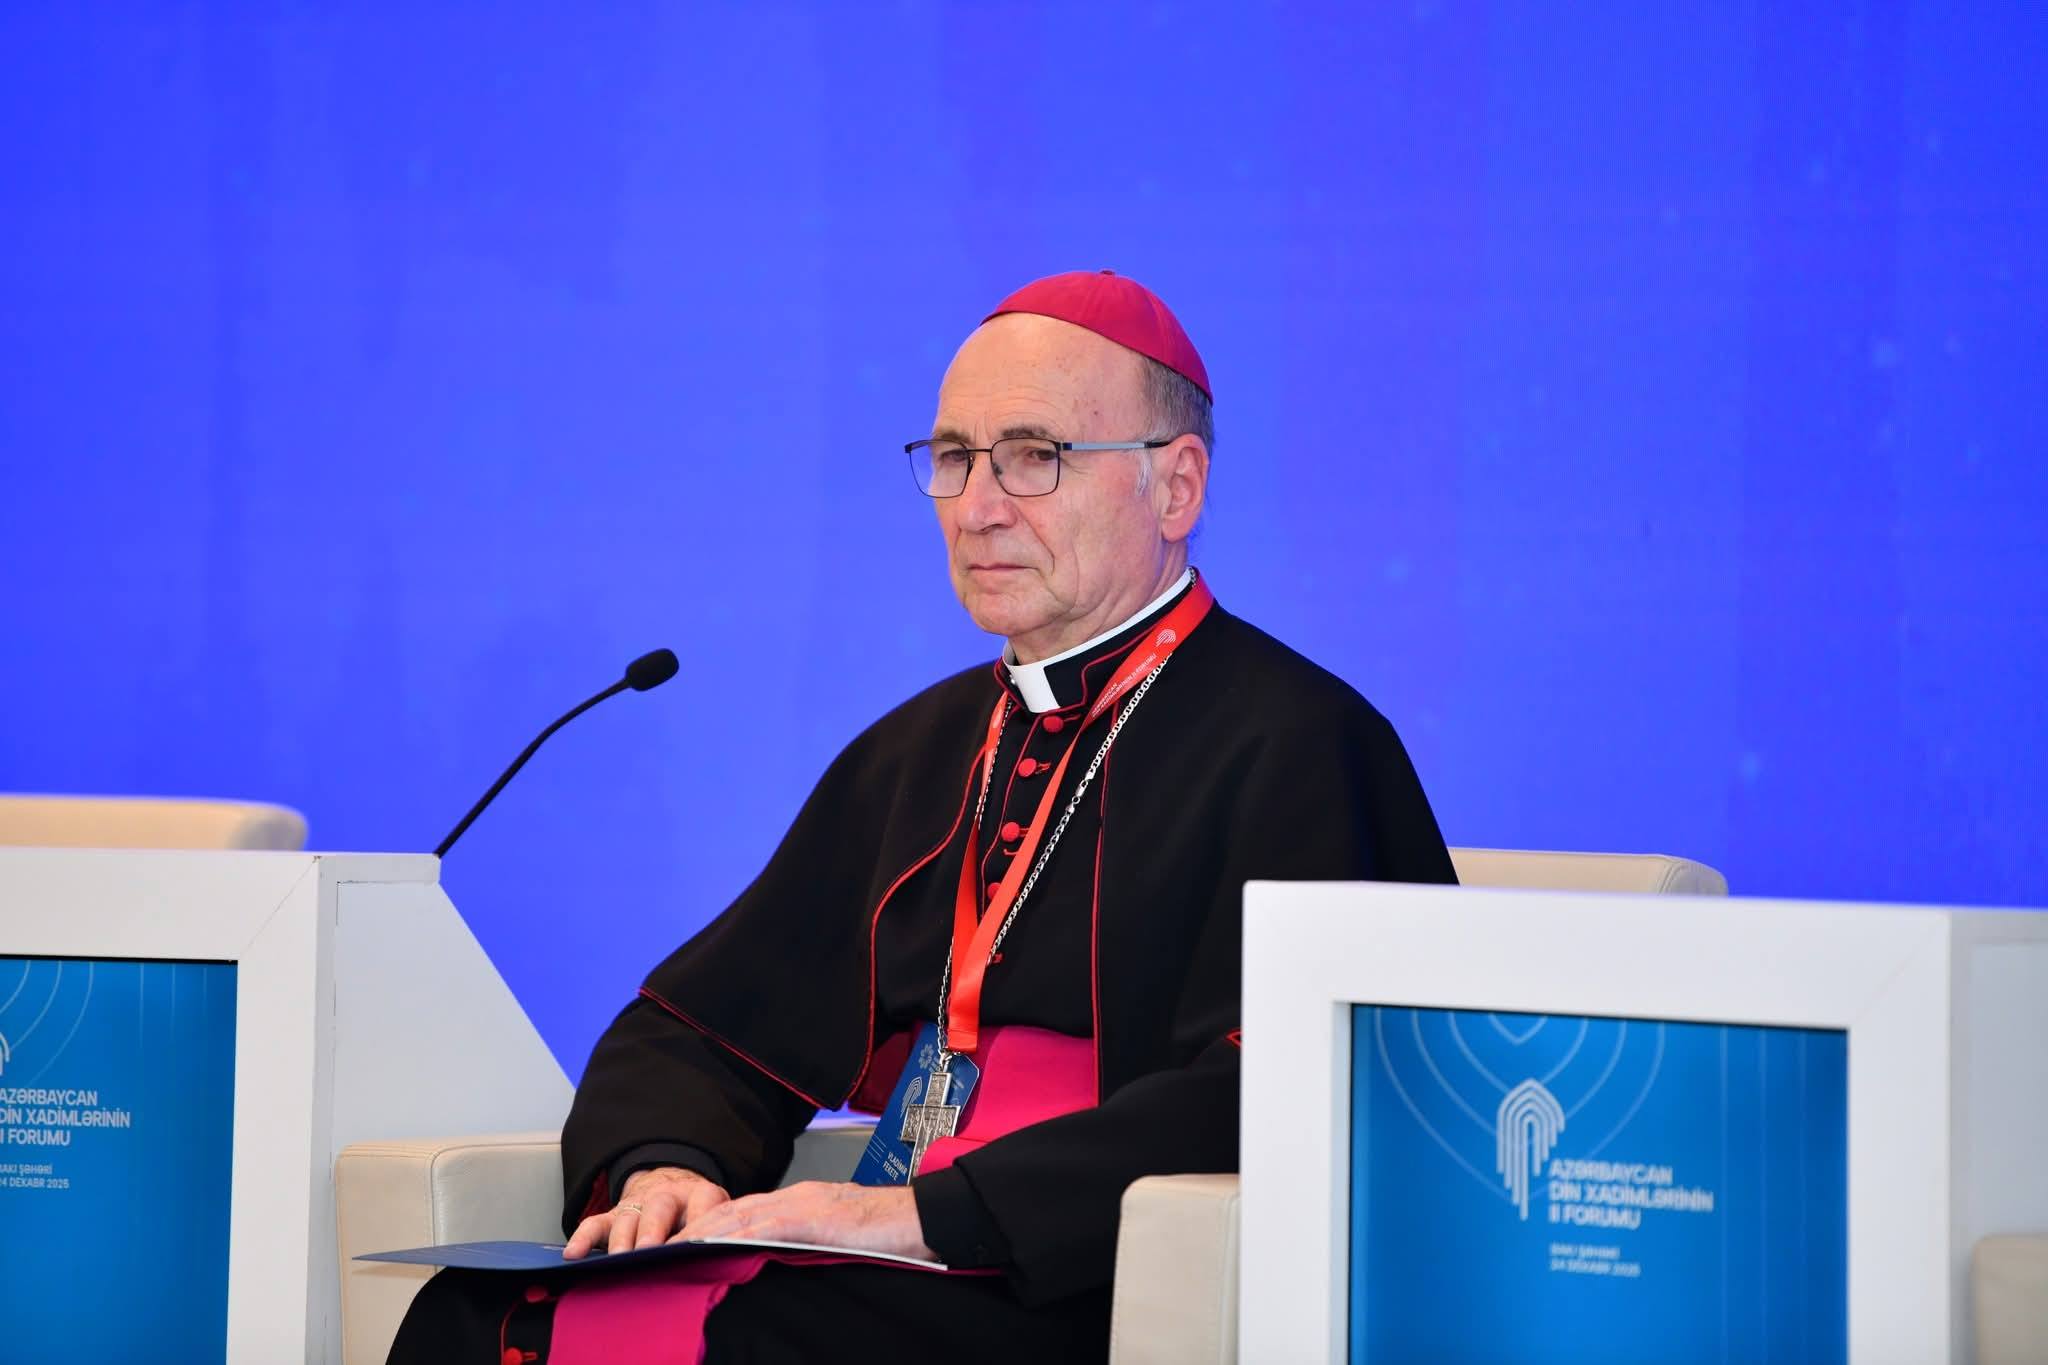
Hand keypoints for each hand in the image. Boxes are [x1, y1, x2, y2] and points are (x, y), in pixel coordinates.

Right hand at [564, 1166, 730, 1258]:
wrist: (675, 1187)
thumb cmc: (698, 1216)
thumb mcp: (715, 1219)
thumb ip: (715, 1237)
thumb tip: (719, 1269)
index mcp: (700, 1195)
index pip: (704, 1202)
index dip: (699, 1221)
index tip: (695, 1245)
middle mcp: (668, 1195)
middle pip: (659, 1207)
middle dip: (652, 1231)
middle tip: (648, 1252)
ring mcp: (638, 1204)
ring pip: (627, 1217)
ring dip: (621, 1240)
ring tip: (616, 1261)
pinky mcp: (614, 1215)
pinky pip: (595, 1223)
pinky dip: (583, 1238)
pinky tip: (574, 1254)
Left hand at [672, 1180, 934, 1261]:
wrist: (926, 1217)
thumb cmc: (891, 1233)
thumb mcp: (838, 1239)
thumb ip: (807, 1246)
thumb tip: (779, 1268)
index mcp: (801, 1202)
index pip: (741, 1213)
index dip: (706, 1228)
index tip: (678, 1247)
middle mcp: (795, 1197)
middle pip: (730, 1211)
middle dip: (693, 1230)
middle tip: (657, 1251)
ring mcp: (803, 1204)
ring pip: (738, 1216)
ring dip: (701, 1235)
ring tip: (669, 1253)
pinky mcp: (813, 1218)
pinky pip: (764, 1226)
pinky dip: (732, 1237)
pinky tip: (711, 1249)